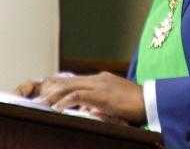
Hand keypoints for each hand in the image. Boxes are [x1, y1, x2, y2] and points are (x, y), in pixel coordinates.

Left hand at [15, 72, 145, 124]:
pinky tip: (57, 108)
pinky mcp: (102, 95)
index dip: (59, 86)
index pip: (74, 81)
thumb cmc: (136, 104)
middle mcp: (98, 79)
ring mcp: (100, 85)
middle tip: (37, 97)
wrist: (152, 101)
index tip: (45, 92)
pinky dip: (65, 101)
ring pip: (70, 87)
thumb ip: (101, 102)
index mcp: (101, 80)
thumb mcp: (116, 102)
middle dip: (51, 89)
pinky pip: (79, 96)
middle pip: (68, 81)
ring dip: (54, 96)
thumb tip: (89, 109)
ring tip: (41, 104)